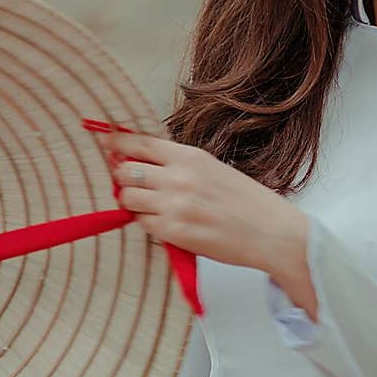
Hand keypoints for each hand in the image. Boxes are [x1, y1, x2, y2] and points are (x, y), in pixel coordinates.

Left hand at [106, 131, 306, 276]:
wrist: (271, 233)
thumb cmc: (249, 203)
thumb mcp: (214, 169)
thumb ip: (180, 165)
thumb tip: (144, 162)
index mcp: (190, 157)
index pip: (139, 143)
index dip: (116, 143)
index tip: (105, 143)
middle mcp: (179, 178)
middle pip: (125, 170)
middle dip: (122, 177)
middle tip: (131, 183)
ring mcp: (174, 206)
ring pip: (127, 198)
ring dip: (131, 202)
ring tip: (150, 206)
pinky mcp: (173, 232)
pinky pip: (141, 223)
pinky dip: (146, 222)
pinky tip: (163, 222)